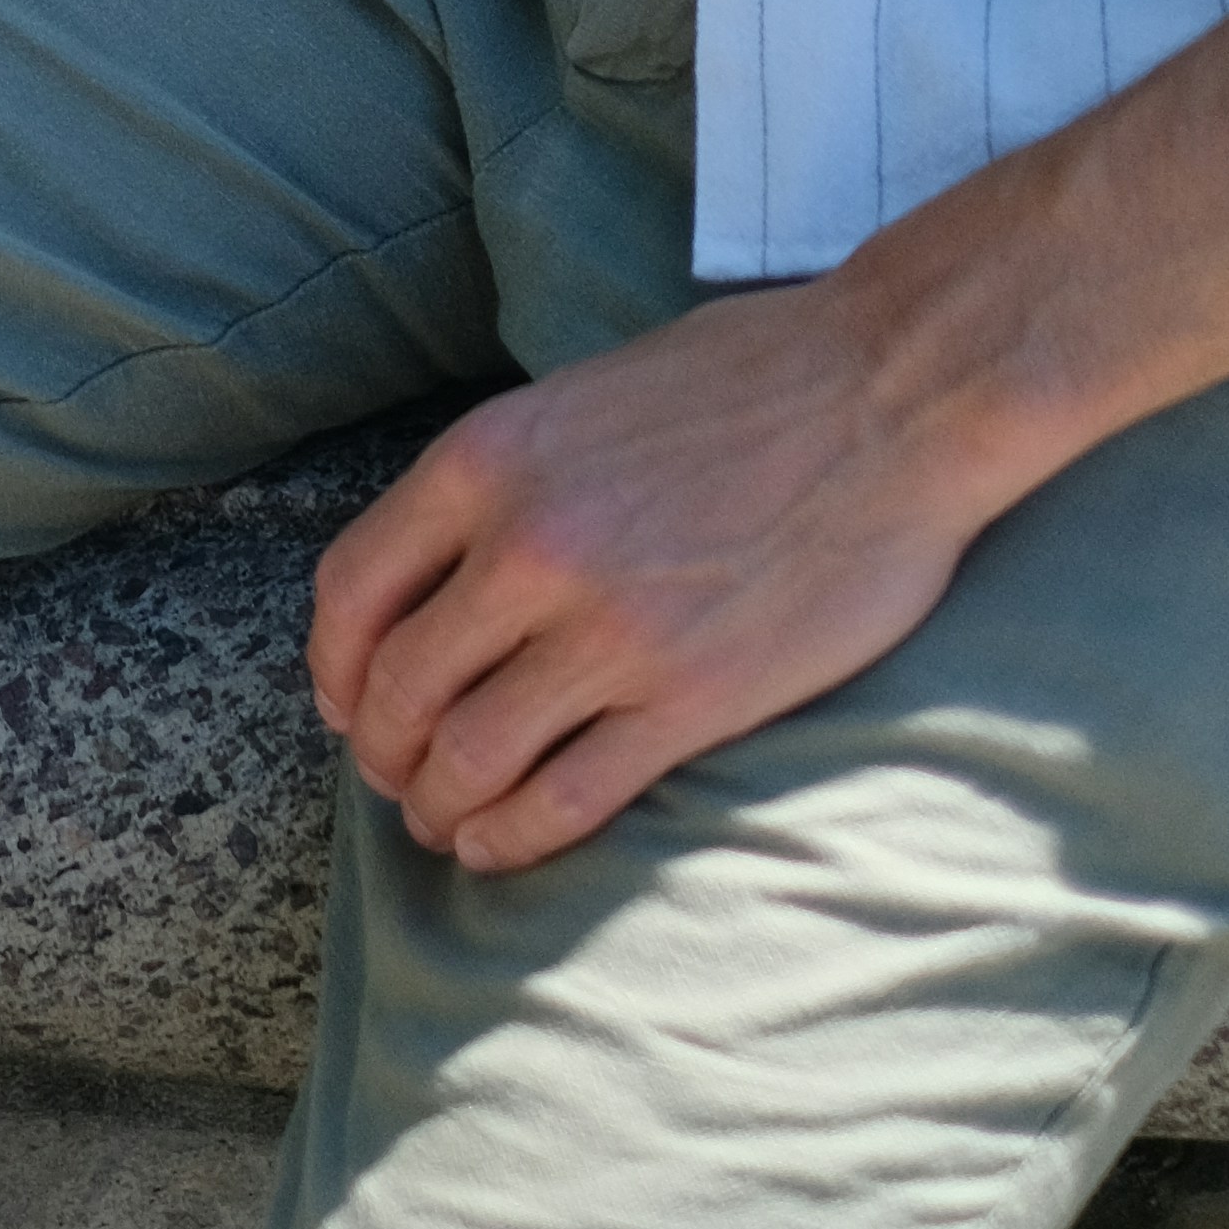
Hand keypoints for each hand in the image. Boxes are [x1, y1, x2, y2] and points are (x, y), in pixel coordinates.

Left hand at [305, 278, 998, 874]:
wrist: (893, 395)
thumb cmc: (744, 383)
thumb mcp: (576, 401)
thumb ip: (502, 483)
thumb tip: (436, 576)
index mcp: (486, 461)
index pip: (352, 590)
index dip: (335, 668)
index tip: (345, 703)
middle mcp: (527, 549)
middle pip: (401, 687)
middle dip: (383, 751)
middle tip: (395, 778)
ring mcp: (608, 631)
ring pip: (469, 756)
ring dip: (437, 806)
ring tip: (442, 821)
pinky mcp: (690, 699)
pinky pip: (567, 798)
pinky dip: (513, 837)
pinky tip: (499, 844)